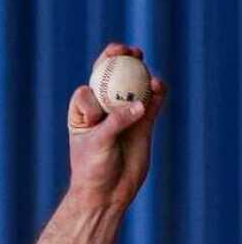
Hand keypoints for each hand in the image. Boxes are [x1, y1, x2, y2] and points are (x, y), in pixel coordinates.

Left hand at [66, 42, 167, 208]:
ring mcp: (124, 114)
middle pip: (112, 78)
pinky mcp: (144, 123)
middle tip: (128, 50)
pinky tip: (159, 87)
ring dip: (141, 71)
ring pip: (134, 86)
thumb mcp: (99, 144)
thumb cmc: (92, 169)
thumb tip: (139, 104)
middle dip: (118, 59)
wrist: (108, 193)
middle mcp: (103, 110)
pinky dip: (157, 93)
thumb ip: (116, 122)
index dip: (95, 80)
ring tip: (145, 62)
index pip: (88, 89)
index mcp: (83, 113)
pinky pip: (153, 102)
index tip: (100, 93)